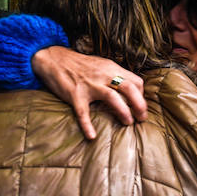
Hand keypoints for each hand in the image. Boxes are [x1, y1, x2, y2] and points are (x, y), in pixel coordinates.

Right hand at [31, 46, 146, 139]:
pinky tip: (92, 136)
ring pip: (112, 97)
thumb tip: (131, 89)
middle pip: (129, 88)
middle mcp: (103, 75)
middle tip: (142, 118)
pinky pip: (83, 112)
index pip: (135, 81)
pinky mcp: (75, 95)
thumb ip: (115, 75)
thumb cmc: (80, 65)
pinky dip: (87, 125)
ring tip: (128, 123)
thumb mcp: (101, 65)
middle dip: (139, 104)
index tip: (139, 106)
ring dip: (123, 111)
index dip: (141, 96)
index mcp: (111, 68)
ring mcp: (89, 85)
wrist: (54, 59)